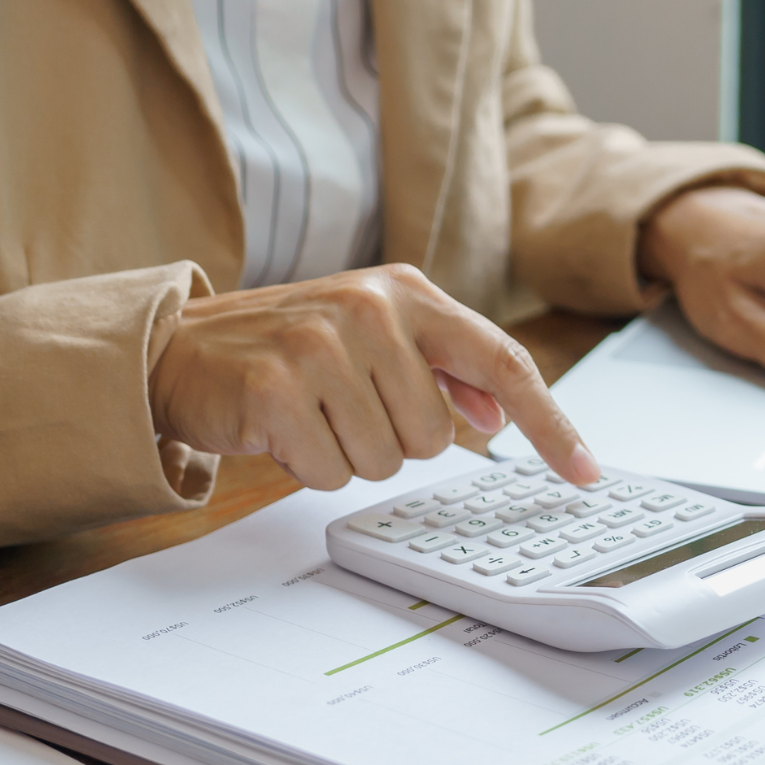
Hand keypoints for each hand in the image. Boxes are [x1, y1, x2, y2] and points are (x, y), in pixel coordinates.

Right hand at [149, 263, 602, 489]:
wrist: (177, 347)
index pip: (503, 362)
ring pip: (386, 460)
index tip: (587, 473)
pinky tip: (282, 429)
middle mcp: (370, 309)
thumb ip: (441, 367)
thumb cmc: (286, 348)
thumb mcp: (372, 337)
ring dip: (348, 454)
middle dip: (393, 440)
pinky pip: (332, 472)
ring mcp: (321, 345)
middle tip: (343, 407)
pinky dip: (308, 466)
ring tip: (310, 413)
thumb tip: (498, 412)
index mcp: (406, 291)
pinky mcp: (277, 389)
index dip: (551, 424)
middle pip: (437, 436)